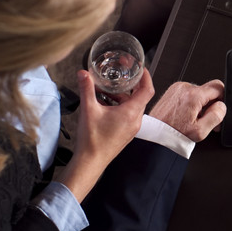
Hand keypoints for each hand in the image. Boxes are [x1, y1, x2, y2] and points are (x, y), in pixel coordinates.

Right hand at [60, 68, 153, 202]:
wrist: (90, 162)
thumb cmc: (92, 140)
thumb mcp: (88, 110)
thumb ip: (86, 89)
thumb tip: (83, 73)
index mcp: (131, 113)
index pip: (148, 90)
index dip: (146, 76)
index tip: (140, 68)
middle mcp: (135, 120)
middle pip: (141, 96)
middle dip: (132, 84)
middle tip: (123, 74)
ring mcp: (132, 128)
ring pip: (133, 106)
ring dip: (123, 96)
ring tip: (109, 89)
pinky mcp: (126, 133)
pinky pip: (128, 114)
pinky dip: (120, 105)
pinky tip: (105, 103)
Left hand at [149, 79, 226, 140]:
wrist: (155, 135)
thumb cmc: (173, 134)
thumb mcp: (200, 131)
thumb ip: (216, 116)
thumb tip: (221, 106)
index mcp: (193, 96)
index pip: (218, 86)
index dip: (222, 99)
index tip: (218, 109)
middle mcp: (184, 88)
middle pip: (208, 90)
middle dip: (210, 104)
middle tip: (206, 120)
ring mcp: (177, 88)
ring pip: (199, 92)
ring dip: (200, 104)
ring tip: (194, 120)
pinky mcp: (172, 91)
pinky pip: (188, 93)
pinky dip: (191, 103)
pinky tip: (186, 115)